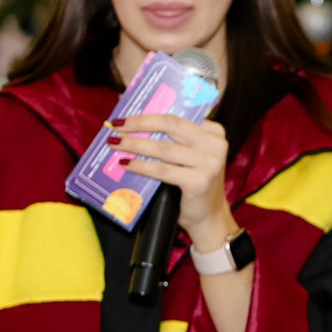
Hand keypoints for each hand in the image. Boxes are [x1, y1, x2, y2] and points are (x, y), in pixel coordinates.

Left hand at [108, 111, 232, 246]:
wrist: (209, 217)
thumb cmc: (194, 183)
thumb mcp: (190, 156)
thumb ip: (174, 139)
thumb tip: (134, 123)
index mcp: (213, 132)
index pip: (176, 116)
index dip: (148, 114)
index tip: (126, 114)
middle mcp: (215, 144)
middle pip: (170, 125)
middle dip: (139, 124)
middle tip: (117, 125)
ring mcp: (209, 163)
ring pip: (163, 148)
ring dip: (135, 145)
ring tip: (116, 144)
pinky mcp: (199, 181)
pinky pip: (162, 170)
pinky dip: (141, 166)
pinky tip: (126, 164)